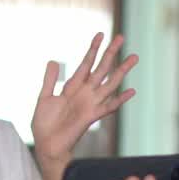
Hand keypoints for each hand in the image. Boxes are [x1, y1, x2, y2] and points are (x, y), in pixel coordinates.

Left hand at [31, 33, 136, 164]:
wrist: (46, 144)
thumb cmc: (44, 124)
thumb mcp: (44, 97)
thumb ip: (50, 80)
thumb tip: (53, 60)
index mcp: (72, 87)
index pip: (86, 63)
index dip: (93, 49)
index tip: (100, 34)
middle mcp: (84, 93)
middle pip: (101, 69)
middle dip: (110, 53)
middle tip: (121, 37)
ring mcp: (89, 104)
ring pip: (109, 83)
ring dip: (121, 70)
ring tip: (133, 57)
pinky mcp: (91, 116)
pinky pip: (108, 107)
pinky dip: (120, 100)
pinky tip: (132, 91)